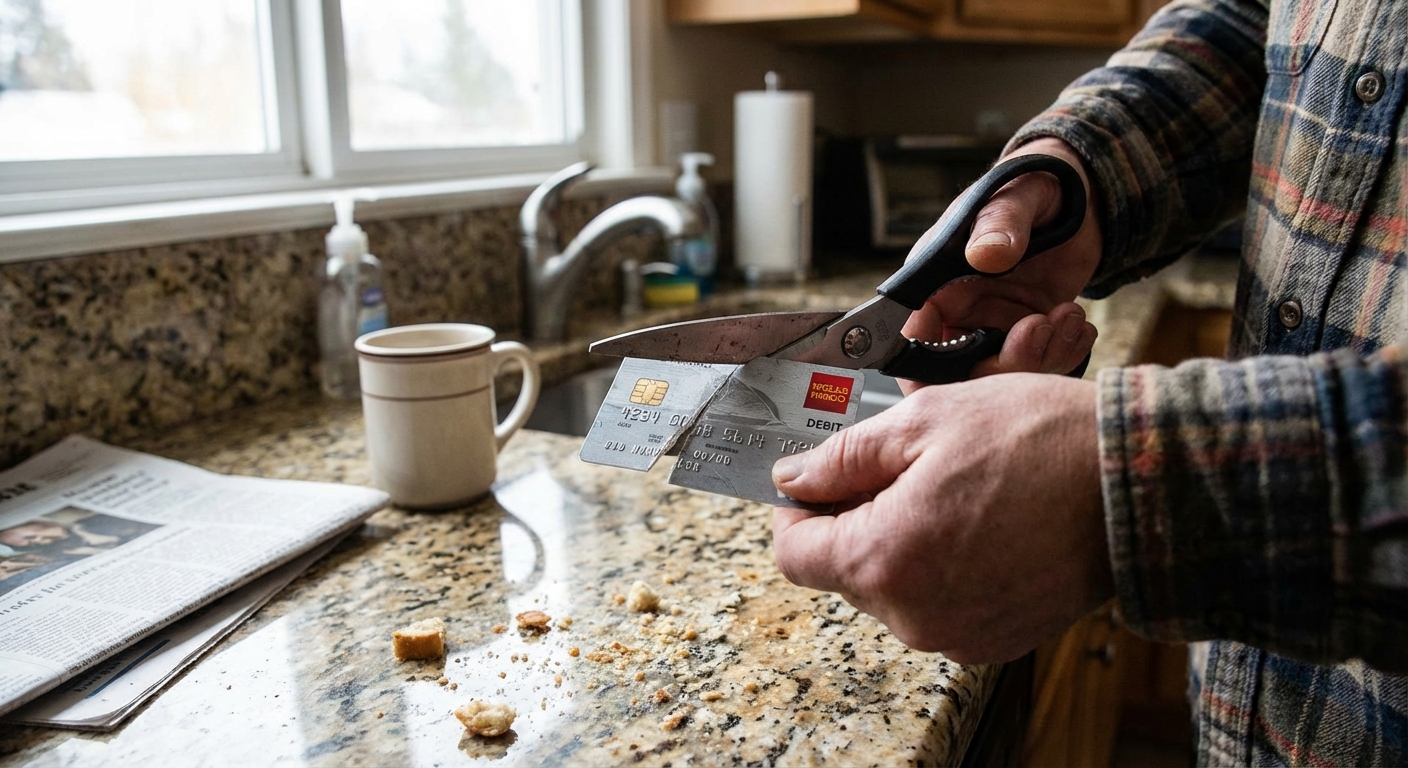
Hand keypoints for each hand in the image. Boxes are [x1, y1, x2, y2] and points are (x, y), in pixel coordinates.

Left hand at [770, 373, 1111, 662]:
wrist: (1140, 487)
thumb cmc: (1040, 444)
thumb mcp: (923, 422)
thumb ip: (843, 457)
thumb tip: (793, 477)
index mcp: (884, 561)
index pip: (794, 553)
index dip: (796, 510)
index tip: (816, 479)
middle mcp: (913, 615)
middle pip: (844, 570)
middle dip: (857, 517)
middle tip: (900, 466)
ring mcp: (956, 634)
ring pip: (892, 587)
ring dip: (903, 540)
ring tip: (953, 489)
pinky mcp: (995, 640)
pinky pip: (939, 603)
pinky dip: (944, 566)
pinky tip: (980, 521)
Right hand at [900, 138, 1103, 393]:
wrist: (1080, 196)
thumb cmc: (1035, 184)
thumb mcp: (1019, 194)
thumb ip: (1000, 222)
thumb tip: (986, 254)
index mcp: (936, 279)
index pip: (912, 338)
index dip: (928, 365)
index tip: (979, 354)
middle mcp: (958, 310)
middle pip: (958, 372)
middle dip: (1004, 363)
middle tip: (1043, 328)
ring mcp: (992, 326)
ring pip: (1001, 376)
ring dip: (1042, 357)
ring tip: (1070, 317)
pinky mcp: (1025, 333)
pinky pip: (1036, 366)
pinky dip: (1062, 355)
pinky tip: (1077, 325)